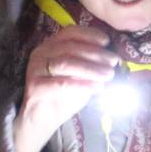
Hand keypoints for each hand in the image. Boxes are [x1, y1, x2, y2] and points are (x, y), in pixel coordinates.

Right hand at [14, 25, 116, 151]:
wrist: (43, 119)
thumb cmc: (65, 95)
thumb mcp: (82, 76)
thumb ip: (93, 65)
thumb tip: (115, 59)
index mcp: (52, 45)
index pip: (70, 32)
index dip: (90, 34)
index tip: (107, 42)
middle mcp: (41, 53)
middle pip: (70, 48)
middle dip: (96, 54)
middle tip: (114, 62)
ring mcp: (35, 69)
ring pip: (66, 63)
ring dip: (91, 68)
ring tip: (109, 75)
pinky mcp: (34, 86)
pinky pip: (61, 83)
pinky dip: (82, 84)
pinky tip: (98, 87)